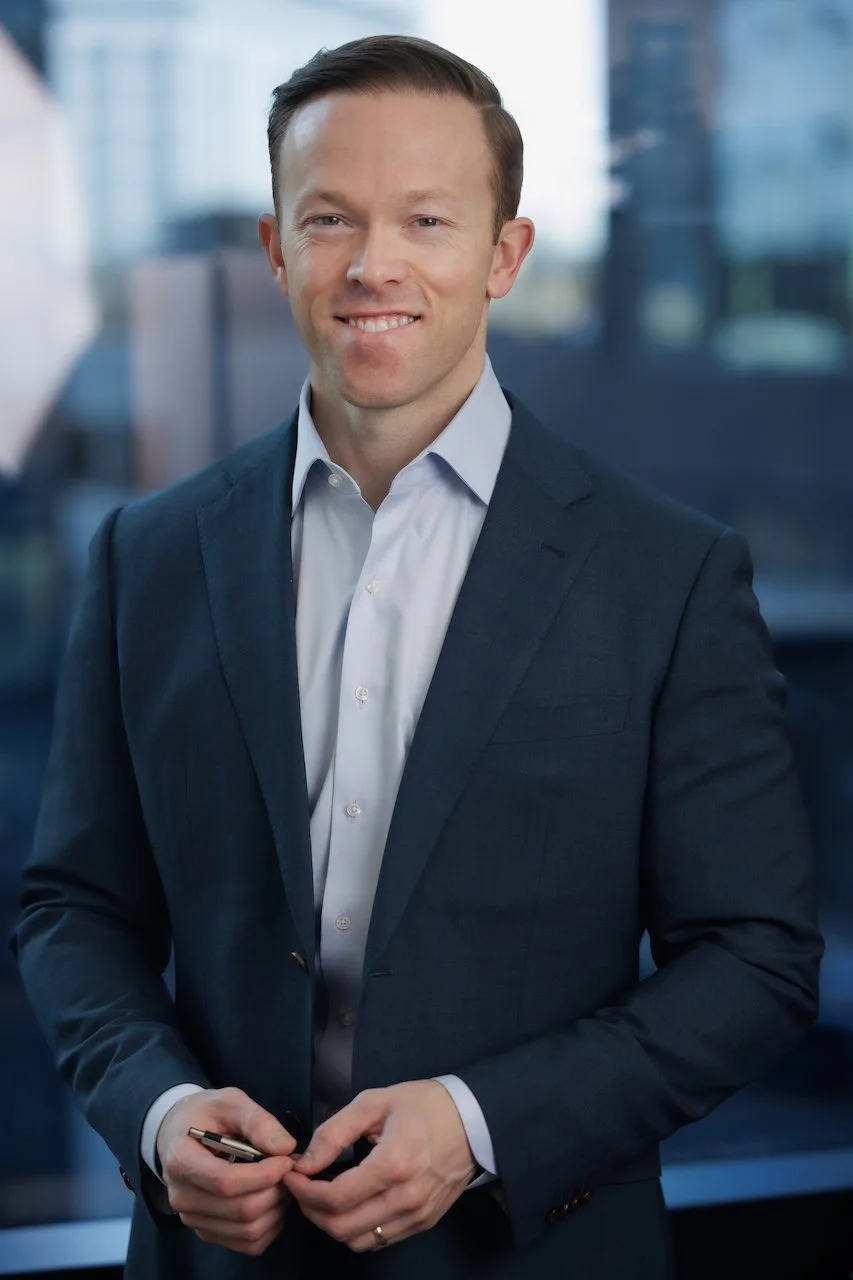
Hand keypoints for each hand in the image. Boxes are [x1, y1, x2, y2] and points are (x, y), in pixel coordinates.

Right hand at [156, 1087, 296, 1256]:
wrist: (178, 1134)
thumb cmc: (204, 1114)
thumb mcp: (229, 1101)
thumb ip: (257, 1121)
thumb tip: (285, 1147)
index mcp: (181, 1161)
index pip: (226, 1182)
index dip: (263, 1175)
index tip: (286, 1159)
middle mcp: (182, 1197)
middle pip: (241, 1210)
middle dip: (276, 1190)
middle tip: (291, 1169)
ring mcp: (194, 1219)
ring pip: (248, 1230)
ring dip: (277, 1208)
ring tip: (284, 1182)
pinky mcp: (208, 1231)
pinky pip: (248, 1243)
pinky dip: (271, 1225)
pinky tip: (274, 1200)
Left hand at [284, 1080, 476, 1251]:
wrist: (474, 1120)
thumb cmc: (423, 1106)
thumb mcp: (374, 1103)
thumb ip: (334, 1132)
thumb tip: (305, 1163)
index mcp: (393, 1165)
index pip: (334, 1199)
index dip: (303, 1192)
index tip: (292, 1175)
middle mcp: (406, 1199)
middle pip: (341, 1227)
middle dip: (310, 1211)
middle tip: (302, 1187)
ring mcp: (417, 1216)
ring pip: (358, 1242)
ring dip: (332, 1224)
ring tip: (323, 1197)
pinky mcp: (424, 1222)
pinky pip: (379, 1241)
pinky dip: (356, 1230)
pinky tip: (351, 1204)